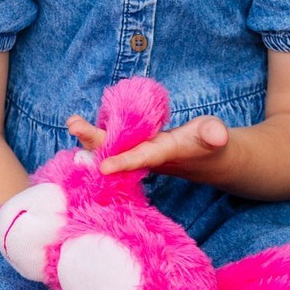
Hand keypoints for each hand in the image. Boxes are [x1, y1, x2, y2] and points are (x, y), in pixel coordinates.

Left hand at [66, 113, 229, 180]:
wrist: (208, 159)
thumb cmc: (211, 143)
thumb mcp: (216, 136)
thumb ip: (214, 134)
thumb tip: (217, 136)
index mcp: (166, 153)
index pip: (144, 158)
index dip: (124, 162)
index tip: (103, 166)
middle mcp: (148, 156)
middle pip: (118, 151)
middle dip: (95, 141)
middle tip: (74, 125)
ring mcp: (140, 151)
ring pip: (112, 146)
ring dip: (91, 137)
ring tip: (72, 122)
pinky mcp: (137, 146)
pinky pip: (114, 143)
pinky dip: (98, 137)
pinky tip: (81, 128)